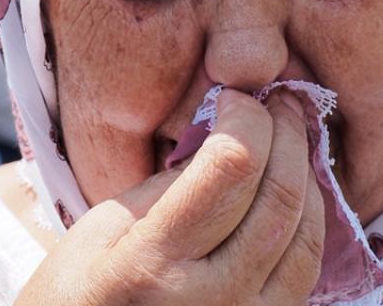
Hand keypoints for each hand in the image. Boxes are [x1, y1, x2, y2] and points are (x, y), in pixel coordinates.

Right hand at [16, 91, 325, 304]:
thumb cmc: (74, 298)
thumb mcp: (99, 230)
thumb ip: (166, 184)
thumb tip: (225, 136)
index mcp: (154, 264)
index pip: (231, 168)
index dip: (246, 118)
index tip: (236, 97)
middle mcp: (211, 301)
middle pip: (279, 198)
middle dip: (287, 136)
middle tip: (278, 104)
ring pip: (306, 236)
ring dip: (307, 177)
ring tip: (290, 142)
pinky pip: (305, 273)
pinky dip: (308, 222)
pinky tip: (292, 194)